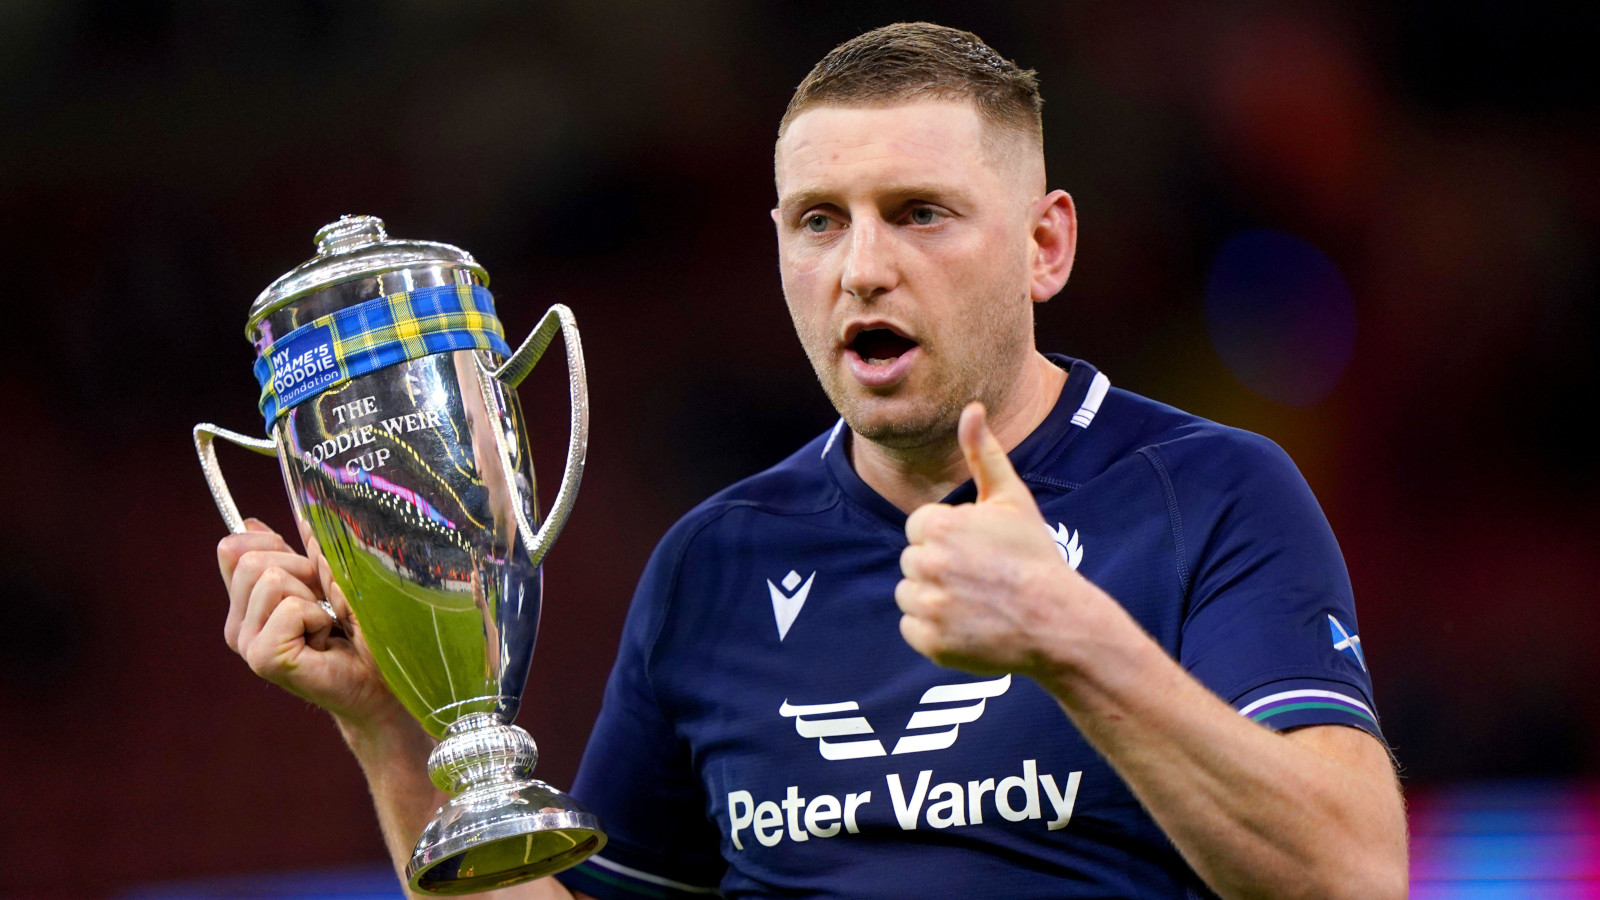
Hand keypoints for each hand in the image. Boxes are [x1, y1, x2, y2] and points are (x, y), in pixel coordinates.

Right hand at [218, 519, 405, 730]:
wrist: (379, 680)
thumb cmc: (359, 630)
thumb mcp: (327, 578)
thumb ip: (295, 551)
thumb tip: (253, 522)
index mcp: (245, 603)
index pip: (232, 548)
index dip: (274, 545)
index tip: (307, 571)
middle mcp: (238, 624)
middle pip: (252, 559)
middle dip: (301, 570)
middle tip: (323, 604)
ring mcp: (247, 643)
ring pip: (271, 579)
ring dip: (313, 595)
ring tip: (326, 624)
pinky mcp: (263, 658)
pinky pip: (290, 608)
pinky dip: (319, 618)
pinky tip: (325, 641)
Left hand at [896, 403, 1109, 677]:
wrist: (1058, 622)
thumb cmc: (1033, 557)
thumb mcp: (1012, 499)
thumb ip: (984, 452)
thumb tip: (972, 408)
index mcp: (938, 526)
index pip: (919, 528)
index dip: (950, 538)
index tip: (979, 550)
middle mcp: (927, 565)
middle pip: (912, 561)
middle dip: (939, 567)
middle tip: (981, 577)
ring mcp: (928, 606)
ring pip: (909, 595)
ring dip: (934, 599)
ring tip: (975, 602)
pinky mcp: (930, 643)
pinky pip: (913, 629)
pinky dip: (935, 631)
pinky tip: (969, 626)